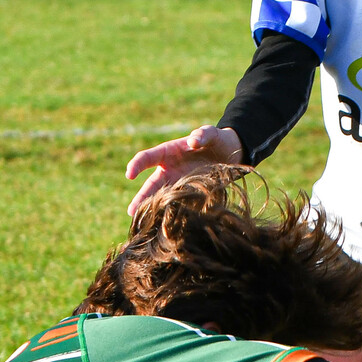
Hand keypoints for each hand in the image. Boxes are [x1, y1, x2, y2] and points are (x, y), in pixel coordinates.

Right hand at [124, 125, 244, 215]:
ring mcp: (179, 185)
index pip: (147, 158)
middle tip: (131, 212)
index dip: (137, 165)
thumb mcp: (212, 134)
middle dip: (140, 198)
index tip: (130, 174)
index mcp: (168, 153)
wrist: (231, 155)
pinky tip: (168, 226)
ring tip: (146, 224)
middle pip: (151, 185)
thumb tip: (193, 141)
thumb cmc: (217, 141)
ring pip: (162, 199)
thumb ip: (203, 134)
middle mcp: (170, 171)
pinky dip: (173, 215)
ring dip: (154, 211)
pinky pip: (179, 206)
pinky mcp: (191, 195)